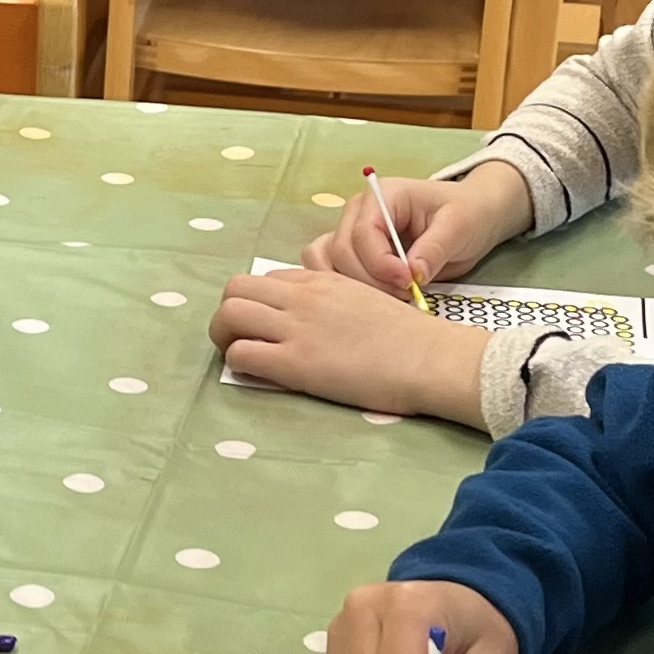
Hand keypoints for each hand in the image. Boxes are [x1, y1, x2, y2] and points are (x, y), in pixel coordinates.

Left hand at [213, 263, 491, 423]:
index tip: (268, 324)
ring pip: (229, 315)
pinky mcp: (296, 363)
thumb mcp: (367, 298)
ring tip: (241, 356)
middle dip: (229, 314)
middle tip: (241, 339)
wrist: (429, 357)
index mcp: (322, 279)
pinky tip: (258, 374)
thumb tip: (315, 318)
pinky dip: (239, 363)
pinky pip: (241, 354)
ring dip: (224, 337)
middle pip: (235, 289)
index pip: (267, 279)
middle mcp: (303, 297)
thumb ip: (335, 301)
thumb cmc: (409, 335)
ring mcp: (297, 327)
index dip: (260, 302)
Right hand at [305, 161, 533, 296]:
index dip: (380, 264)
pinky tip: (373, 299)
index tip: (408, 283)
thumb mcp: (458, 226)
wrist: (472, 217)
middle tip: (407, 293)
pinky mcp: (353, 254)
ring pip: (326, 262)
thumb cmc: (466, 213)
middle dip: (370, 280)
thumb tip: (413, 274)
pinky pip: (330, 271)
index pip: (363, 232)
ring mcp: (350, 233)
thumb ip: (434, 248)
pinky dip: (343, 288)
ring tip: (391, 296)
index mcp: (383, 195)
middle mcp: (358, 212)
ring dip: (351, 286)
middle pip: (340, 251)